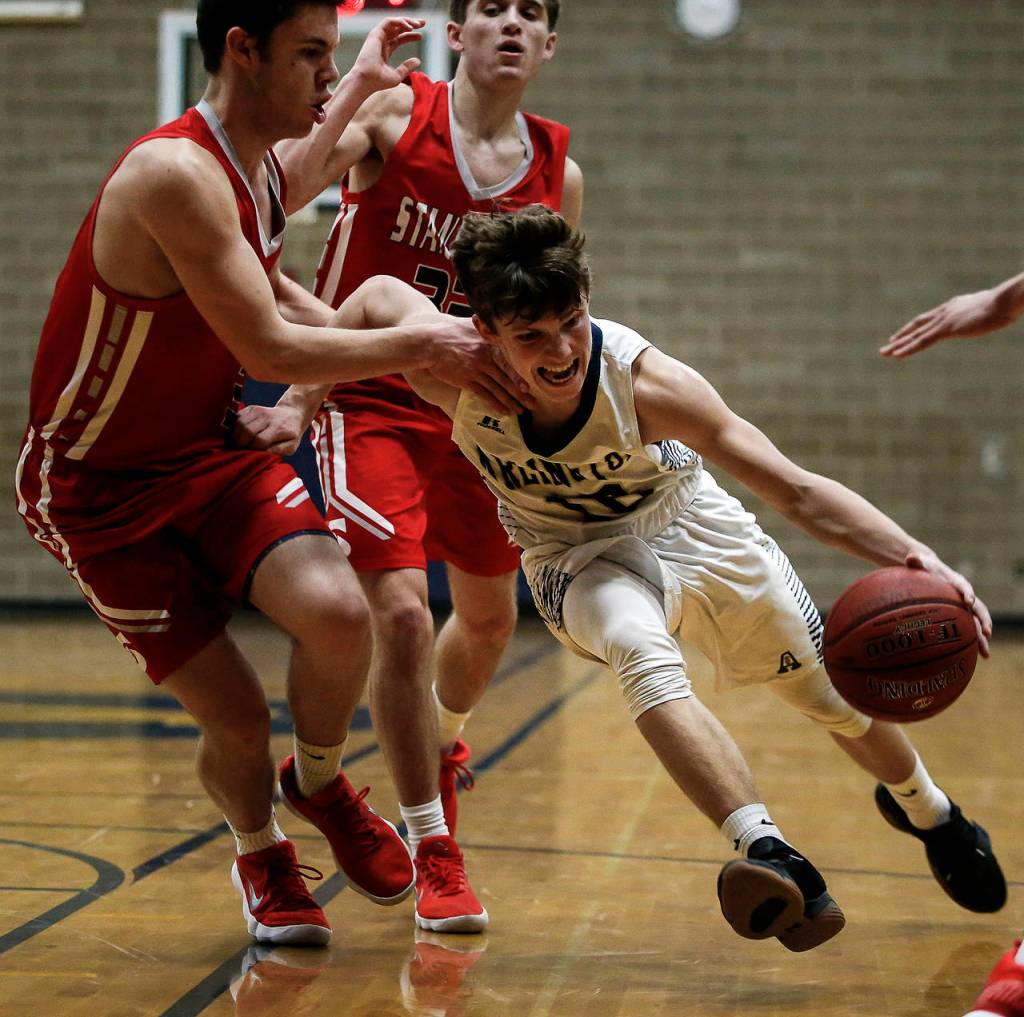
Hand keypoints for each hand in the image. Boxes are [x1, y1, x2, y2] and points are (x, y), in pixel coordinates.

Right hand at [234, 404, 306, 456]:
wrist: (291, 413)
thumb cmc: (291, 434)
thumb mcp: (292, 445)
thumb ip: (280, 450)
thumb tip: (265, 452)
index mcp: (279, 428)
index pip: (260, 440)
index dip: (253, 449)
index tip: (251, 454)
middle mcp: (268, 417)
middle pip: (247, 430)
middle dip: (241, 443)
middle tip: (241, 450)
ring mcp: (258, 410)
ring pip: (240, 423)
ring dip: (236, 436)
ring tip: (239, 444)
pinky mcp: (251, 408)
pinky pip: (237, 418)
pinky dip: (234, 427)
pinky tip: (239, 434)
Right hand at [348, 17, 423, 95]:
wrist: (366, 81)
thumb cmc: (378, 82)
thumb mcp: (397, 75)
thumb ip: (406, 67)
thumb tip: (418, 60)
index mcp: (384, 52)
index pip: (398, 39)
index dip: (410, 36)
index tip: (421, 36)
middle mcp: (380, 43)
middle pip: (396, 29)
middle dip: (410, 24)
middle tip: (423, 23)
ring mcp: (377, 37)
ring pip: (393, 23)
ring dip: (406, 21)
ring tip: (418, 24)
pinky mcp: (375, 34)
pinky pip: (389, 22)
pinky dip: (400, 22)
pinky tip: (410, 28)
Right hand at [426, 317, 534, 413]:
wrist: (430, 344)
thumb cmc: (449, 333)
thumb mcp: (471, 326)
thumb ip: (486, 329)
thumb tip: (495, 325)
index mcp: (489, 346)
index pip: (509, 364)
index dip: (519, 378)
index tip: (528, 389)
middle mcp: (485, 359)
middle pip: (506, 380)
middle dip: (520, 395)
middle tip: (531, 405)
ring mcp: (476, 371)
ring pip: (497, 390)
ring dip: (510, 402)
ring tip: (519, 411)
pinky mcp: (466, 381)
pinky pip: (484, 395)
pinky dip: (495, 404)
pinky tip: (503, 411)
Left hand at [880, 289, 1007, 357]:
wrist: (1005, 300)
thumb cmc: (1004, 305)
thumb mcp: (989, 310)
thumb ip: (980, 314)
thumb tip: (986, 316)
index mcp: (953, 306)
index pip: (928, 318)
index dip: (913, 327)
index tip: (901, 334)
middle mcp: (945, 312)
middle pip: (917, 326)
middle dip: (901, 336)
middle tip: (887, 345)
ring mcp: (944, 321)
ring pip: (915, 336)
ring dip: (898, 345)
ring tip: (883, 353)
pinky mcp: (947, 329)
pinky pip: (922, 342)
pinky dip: (908, 348)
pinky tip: (896, 354)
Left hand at [904, 551, 991, 657]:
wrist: (930, 571)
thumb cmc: (924, 567)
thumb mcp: (920, 562)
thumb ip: (916, 561)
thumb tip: (910, 557)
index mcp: (956, 581)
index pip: (964, 586)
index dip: (967, 593)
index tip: (969, 602)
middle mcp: (965, 596)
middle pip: (978, 609)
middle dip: (983, 621)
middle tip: (986, 633)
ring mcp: (965, 608)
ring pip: (977, 623)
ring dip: (982, 638)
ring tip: (985, 654)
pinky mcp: (961, 616)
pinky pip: (968, 629)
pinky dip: (972, 642)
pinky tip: (974, 657)